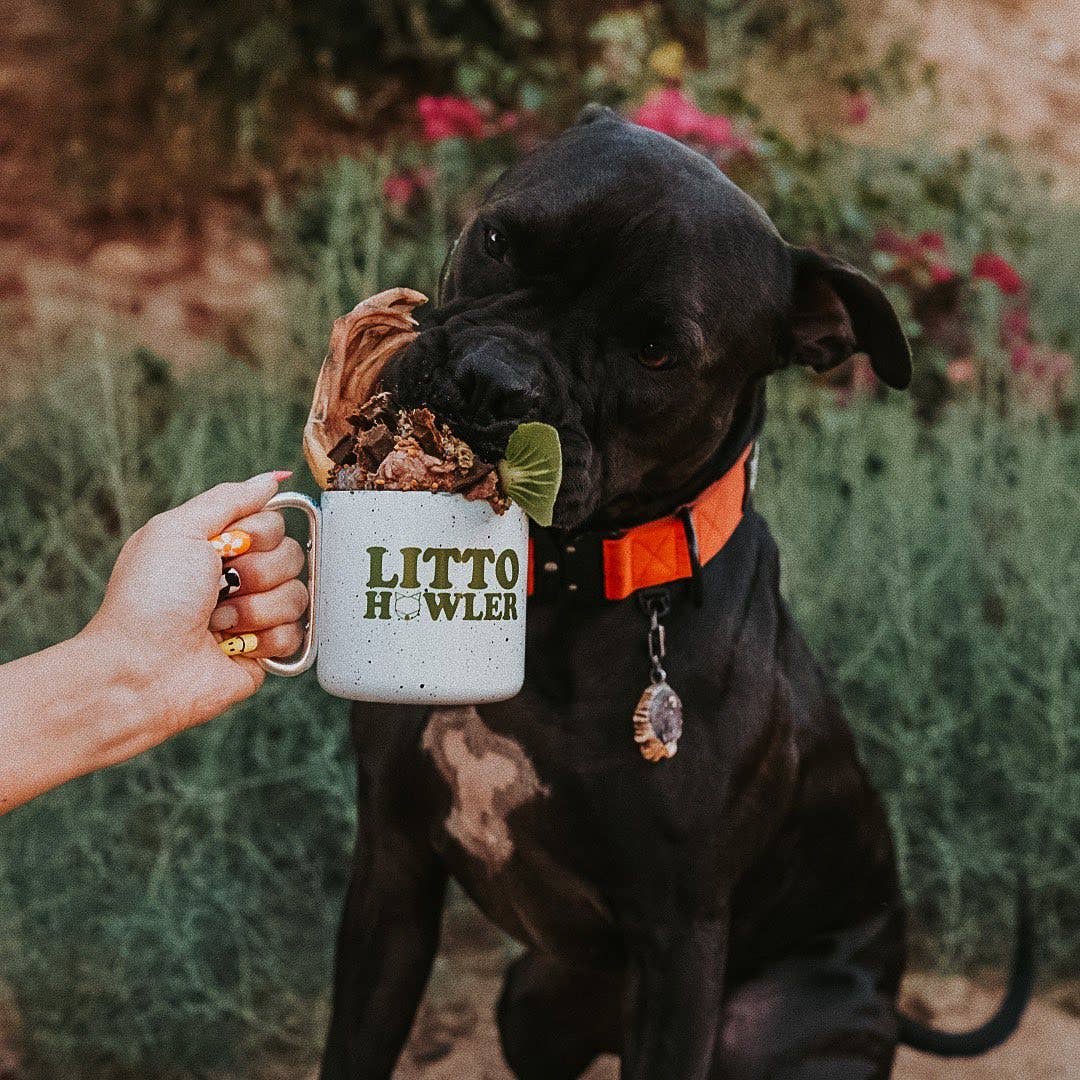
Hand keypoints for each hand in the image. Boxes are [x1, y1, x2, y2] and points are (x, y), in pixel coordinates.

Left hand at [81, 472, 306, 737]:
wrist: (140, 668)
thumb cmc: (149, 599)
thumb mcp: (178, 529)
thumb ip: (229, 499)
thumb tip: (273, 478)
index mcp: (219, 545)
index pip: (273, 523)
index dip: (257, 535)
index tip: (225, 548)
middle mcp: (240, 578)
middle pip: (293, 556)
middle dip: (257, 573)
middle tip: (219, 588)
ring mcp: (254, 615)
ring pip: (297, 596)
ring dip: (254, 610)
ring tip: (218, 623)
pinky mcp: (264, 652)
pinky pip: (296, 636)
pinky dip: (264, 640)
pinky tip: (233, 646)